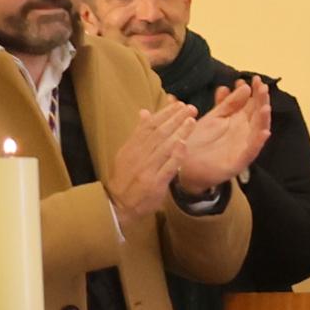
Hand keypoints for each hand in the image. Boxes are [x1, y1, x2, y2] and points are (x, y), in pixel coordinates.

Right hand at [103, 98, 198, 222]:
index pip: (149, 126)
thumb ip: (138, 134)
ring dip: (179, 132)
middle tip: (190, 108)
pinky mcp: (154, 183)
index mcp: (132, 147)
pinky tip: (184, 144)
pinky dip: (175, 155)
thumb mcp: (127, 153)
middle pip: (158, 133)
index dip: (164, 114)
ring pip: (164, 147)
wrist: (117, 204)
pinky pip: (167, 167)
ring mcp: (147, 169)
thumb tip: (144, 112)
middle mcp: (138, 156)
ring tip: (192, 121)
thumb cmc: (126, 177)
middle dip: (175, 119)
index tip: (178, 104)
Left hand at [173, 77, 272, 187]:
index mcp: (237, 121)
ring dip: (264, 120)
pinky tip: (264, 132)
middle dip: (261, 101)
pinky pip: (251, 152)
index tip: (253, 78)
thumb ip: (227, 104)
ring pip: (258, 131)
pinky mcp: (238, 162)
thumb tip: (243, 86)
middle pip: (257, 115)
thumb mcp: (213, 117)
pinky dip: (258, 142)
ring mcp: (243, 147)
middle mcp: (244, 133)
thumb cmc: (197, 140)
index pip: (250, 104)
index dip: (253, 91)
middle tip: (262, 87)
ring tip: (266, 107)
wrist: (185, 165)